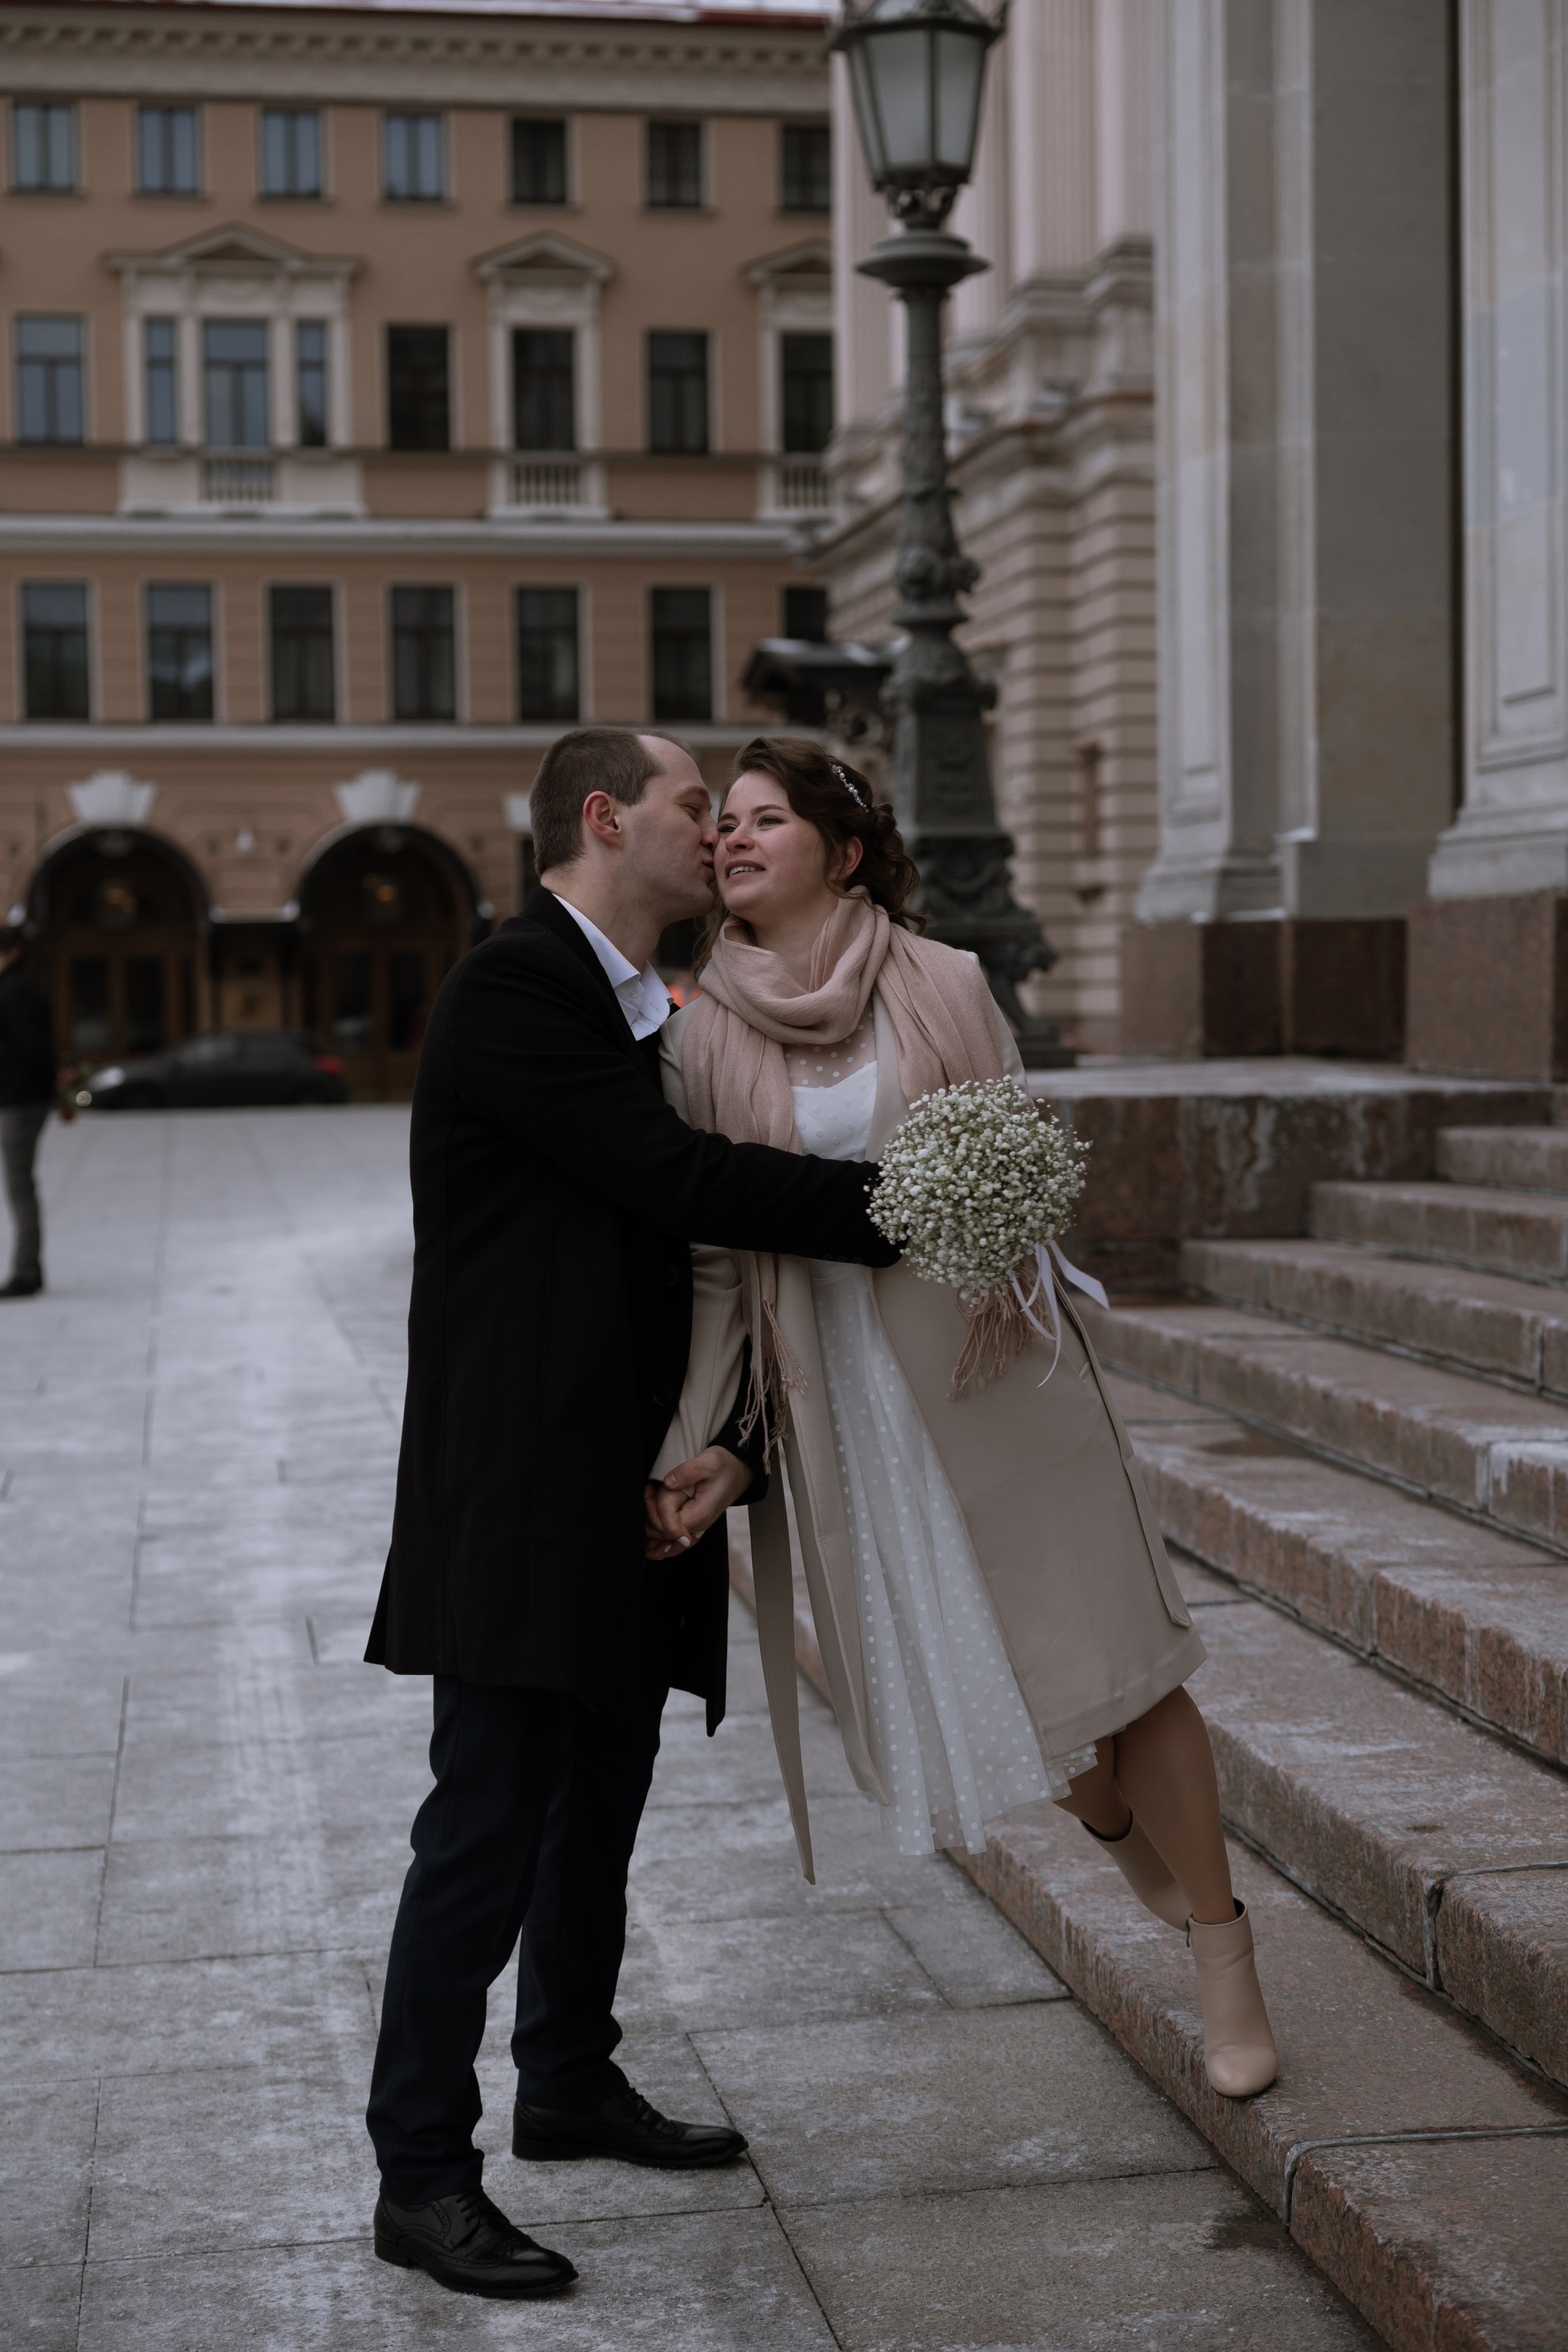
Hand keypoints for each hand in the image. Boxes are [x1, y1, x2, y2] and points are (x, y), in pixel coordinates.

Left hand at [643, 1446, 752, 1560]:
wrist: (739, 1469)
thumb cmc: (725, 1465)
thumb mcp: (707, 1462)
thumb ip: (687, 1472)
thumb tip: (668, 1482)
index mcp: (701, 1514)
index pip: (668, 1526)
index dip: (653, 1512)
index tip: (649, 1491)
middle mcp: (698, 1525)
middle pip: (663, 1533)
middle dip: (650, 1513)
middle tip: (649, 1489)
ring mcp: (695, 1526)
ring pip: (665, 1534)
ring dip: (653, 1517)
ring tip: (651, 1492)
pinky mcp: (692, 1521)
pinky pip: (671, 1532)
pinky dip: (659, 1524)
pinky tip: (654, 1506)